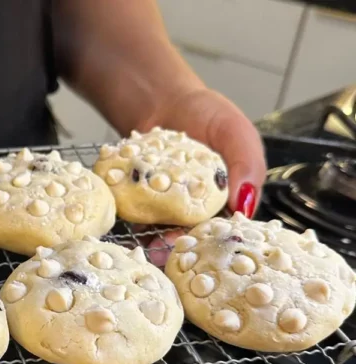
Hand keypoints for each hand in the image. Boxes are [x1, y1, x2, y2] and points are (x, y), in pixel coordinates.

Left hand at [137, 87, 265, 265]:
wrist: (164, 101)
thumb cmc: (208, 114)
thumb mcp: (236, 133)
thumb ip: (246, 166)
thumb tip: (245, 206)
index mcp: (228, 198)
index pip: (227, 226)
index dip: (216, 239)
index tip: (205, 245)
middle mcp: (199, 207)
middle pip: (193, 235)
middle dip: (183, 246)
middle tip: (170, 248)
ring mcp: (168, 205)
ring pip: (165, 231)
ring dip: (156, 241)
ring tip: (149, 247)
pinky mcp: (143, 198)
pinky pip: (139, 215)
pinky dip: (135, 223)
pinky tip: (130, 229)